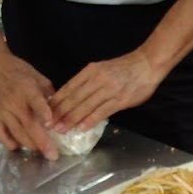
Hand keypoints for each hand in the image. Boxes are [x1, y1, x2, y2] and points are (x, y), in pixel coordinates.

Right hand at [0, 51, 59, 159]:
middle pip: (28, 125)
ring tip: (41, 151)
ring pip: (17, 134)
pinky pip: (2, 136)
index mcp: (27, 89)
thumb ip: (50, 95)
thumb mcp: (39, 78)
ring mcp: (3, 112)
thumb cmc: (20, 72)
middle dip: (42, 142)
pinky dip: (11, 144)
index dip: (43, 112)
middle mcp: (14, 102)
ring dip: (30, 145)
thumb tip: (61, 113)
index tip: (51, 124)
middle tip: (53, 155)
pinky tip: (20, 146)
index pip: (35, 101)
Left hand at [49, 49, 163, 132]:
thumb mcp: (102, 70)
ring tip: (61, 129)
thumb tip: (73, 98)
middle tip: (48, 125)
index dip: (56, 101)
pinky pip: (102, 111)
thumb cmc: (125, 69)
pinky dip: (90, 120)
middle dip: (60, 113)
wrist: (147, 64)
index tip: (45, 112)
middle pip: (74, 98)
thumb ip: (89, 82)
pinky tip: (81, 128)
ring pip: (85, 106)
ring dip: (71, 119)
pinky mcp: (120, 99)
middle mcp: (97, 79)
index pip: (68, 87)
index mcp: (90, 71)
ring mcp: (108, 89)